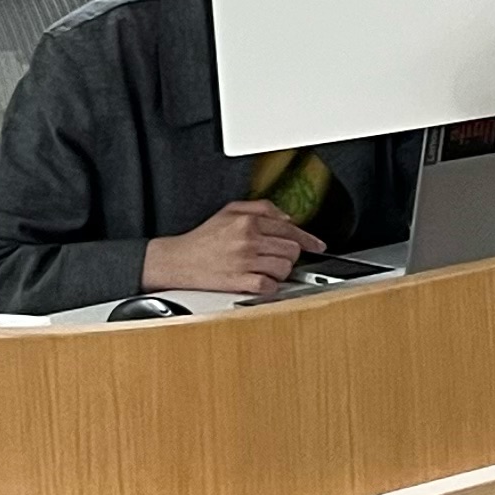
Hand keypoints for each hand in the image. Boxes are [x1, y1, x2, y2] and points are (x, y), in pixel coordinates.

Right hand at [141, 200, 320, 297]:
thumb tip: (287, 217)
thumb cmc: (202, 238)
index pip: (290, 228)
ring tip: (265, 269)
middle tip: (277, 258)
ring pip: (284, 268)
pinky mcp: (239, 282)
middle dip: (290, 255)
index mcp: (248, 221)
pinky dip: (269, 286)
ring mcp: (244, 262)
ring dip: (280, 272)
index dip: (308, 239)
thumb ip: (261, 208)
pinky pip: (269, 286)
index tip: (317, 245)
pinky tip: (260, 282)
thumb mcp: (229, 211)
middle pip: (292, 249)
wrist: (177, 260)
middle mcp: (248, 240)